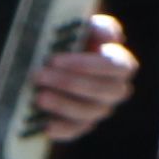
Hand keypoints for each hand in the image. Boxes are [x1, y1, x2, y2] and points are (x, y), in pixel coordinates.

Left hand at [26, 12, 131, 137]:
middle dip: (71, 83)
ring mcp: (100, 109)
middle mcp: (115, 90)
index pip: (114, 66)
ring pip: (91, 112)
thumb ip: (97, 28)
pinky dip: (62, 129)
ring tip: (39, 96)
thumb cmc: (70, 42)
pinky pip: (77, 131)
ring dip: (64, 104)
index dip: (87, 65)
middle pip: (104, 90)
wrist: (51, 64)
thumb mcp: (82, 29)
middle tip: (40, 75)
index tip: (55, 59)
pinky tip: (46, 125)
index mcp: (120, 64)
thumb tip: (112, 37)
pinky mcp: (82, 125)